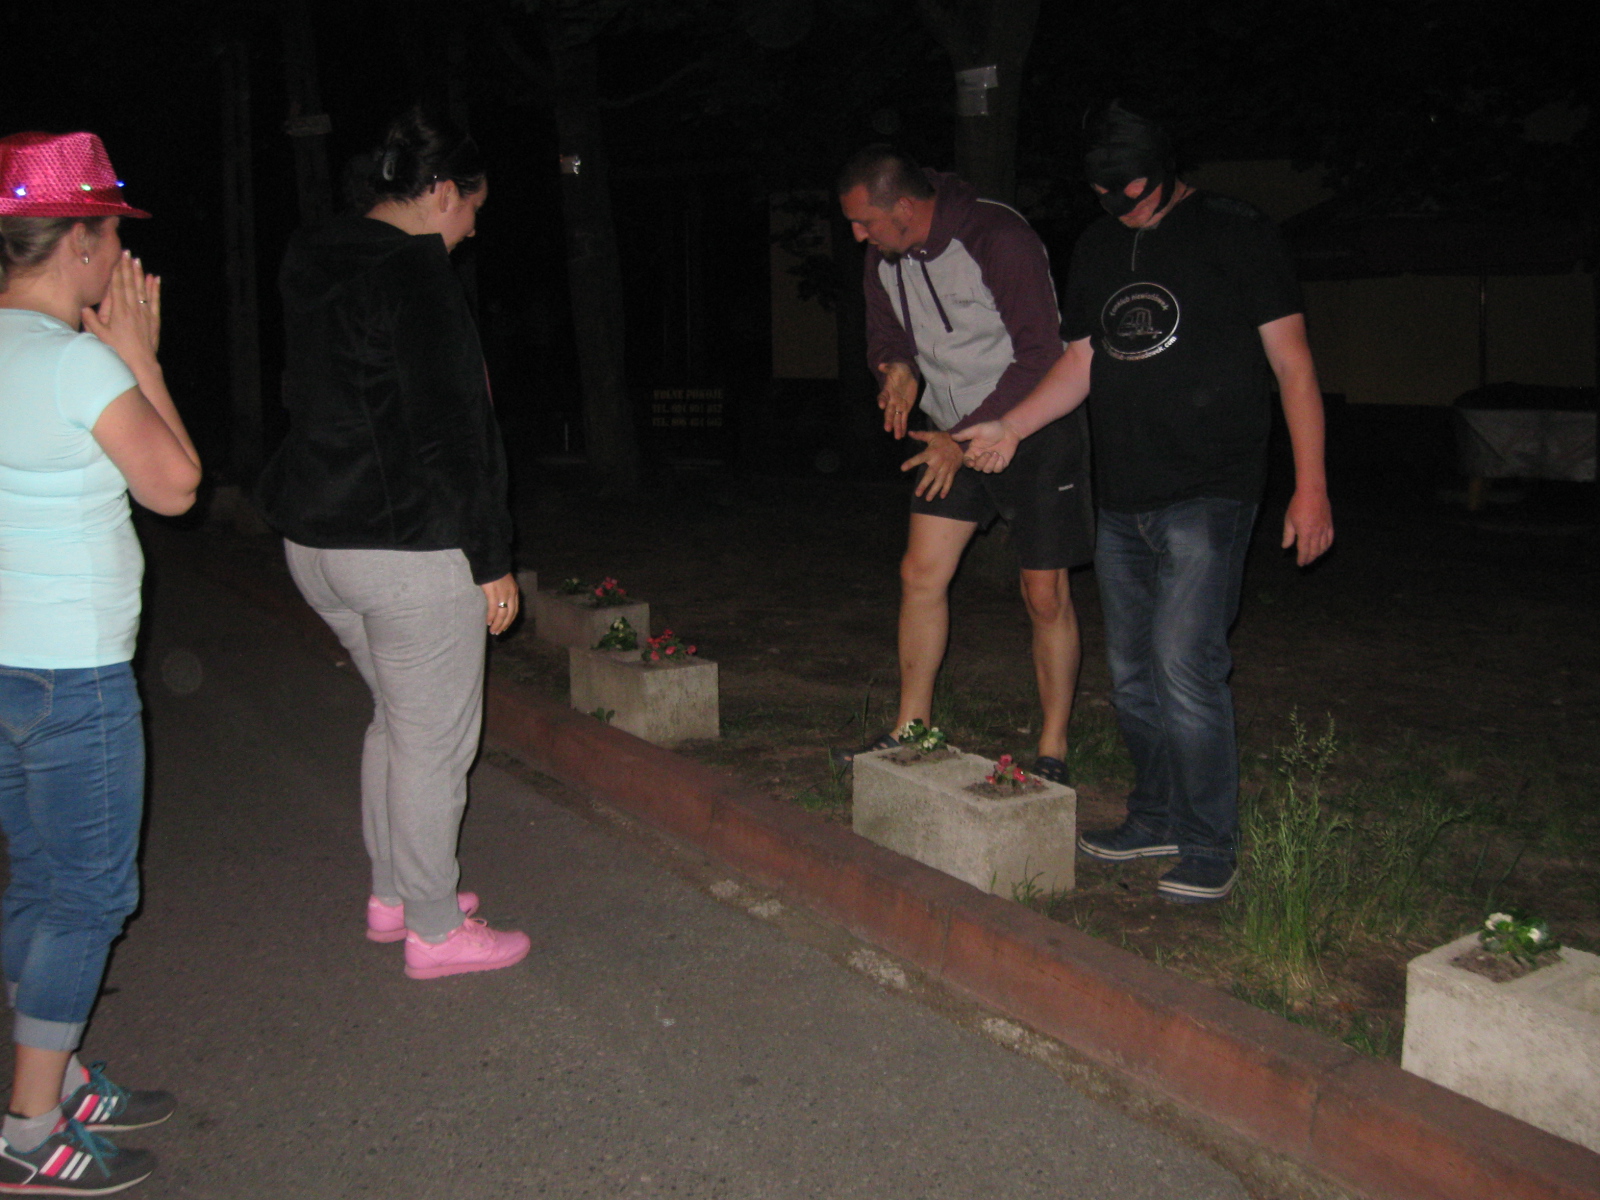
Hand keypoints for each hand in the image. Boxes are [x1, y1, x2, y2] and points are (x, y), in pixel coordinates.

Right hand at [82, 251, 159, 369]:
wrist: (140, 364)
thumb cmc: (118, 351)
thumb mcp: (100, 337)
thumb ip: (91, 321)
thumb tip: (83, 307)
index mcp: (118, 312)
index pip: (117, 287)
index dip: (116, 272)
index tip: (116, 259)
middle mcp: (132, 310)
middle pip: (129, 284)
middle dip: (128, 268)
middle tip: (128, 253)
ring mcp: (145, 314)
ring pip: (142, 290)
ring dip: (140, 274)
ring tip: (138, 261)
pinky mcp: (154, 320)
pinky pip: (154, 301)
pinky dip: (154, 289)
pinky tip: (154, 279)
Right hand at [481, 574, 519, 634]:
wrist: (491, 560)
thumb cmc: (494, 571)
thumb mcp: (503, 582)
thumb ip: (503, 592)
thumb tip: (498, 602)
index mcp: (514, 591)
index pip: (515, 610)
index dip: (510, 620)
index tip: (505, 627)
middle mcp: (511, 594)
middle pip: (510, 614)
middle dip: (504, 625)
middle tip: (498, 632)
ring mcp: (503, 594)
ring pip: (502, 614)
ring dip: (498, 624)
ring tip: (493, 631)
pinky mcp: (494, 593)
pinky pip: (494, 609)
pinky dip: (491, 617)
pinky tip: (488, 622)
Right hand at [876, 361, 917, 438]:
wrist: (905, 374)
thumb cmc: (898, 370)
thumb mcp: (895, 367)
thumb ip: (889, 368)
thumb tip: (881, 365)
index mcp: (887, 391)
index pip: (883, 396)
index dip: (882, 401)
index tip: (882, 406)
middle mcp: (891, 400)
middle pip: (889, 411)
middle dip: (889, 419)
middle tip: (887, 428)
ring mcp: (898, 405)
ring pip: (896, 418)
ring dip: (896, 427)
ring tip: (896, 437)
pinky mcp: (905, 408)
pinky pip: (904, 418)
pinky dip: (902, 426)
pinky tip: (901, 434)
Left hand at [902, 430, 963, 499]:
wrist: (961, 442)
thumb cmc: (944, 439)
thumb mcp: (932, 435)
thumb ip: (921, 435)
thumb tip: (909, 433)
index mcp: (932, 452)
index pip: (919, 458)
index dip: (911, 462)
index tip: (902, 468)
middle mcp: (939, 461)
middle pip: (930, 474)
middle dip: (924, 484)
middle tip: (917, 494)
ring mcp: (946, 467)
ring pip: (940, 481)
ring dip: (934, 490)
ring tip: (928, 499)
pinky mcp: (952, 471)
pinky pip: (949, 481)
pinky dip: (946, 489)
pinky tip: (942, 496)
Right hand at [952, 421, 1017, 473]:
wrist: (1010, 430)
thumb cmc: (993, 428)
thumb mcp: (978, 429)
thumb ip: (965, 434)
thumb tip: (952, 436)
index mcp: (974, 450)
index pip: (967, 461)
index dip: (968, 464)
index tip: (972, 463)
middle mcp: (981, 457)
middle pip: (977, 467)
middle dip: (982, 462)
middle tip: (989, 453)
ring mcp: (991, 462)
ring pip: (986, 470)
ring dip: (991, 463)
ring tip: (996, 453)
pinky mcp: (1000, 464)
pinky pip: (997, 470)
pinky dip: (998, 465)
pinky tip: (1001, 457)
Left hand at [1282, 488, 1333, 566]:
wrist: (1312, 492)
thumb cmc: (1297, 505)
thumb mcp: (1289, 520)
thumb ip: (1288, 535)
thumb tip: (1286, 547)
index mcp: (1305, 533)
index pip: (1304, 551)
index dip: (1302, 559)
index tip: (1300, 564)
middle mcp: (1316, 533)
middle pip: (1314, 551)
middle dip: (1310, 558)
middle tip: (1306, 562)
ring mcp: (1325, 529)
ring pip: (1323, 547)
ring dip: (1318, 554)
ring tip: (1313, 557)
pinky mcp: (1330, 524)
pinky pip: (1330, 539)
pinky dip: (1327, 546)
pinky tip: (1324, 548)